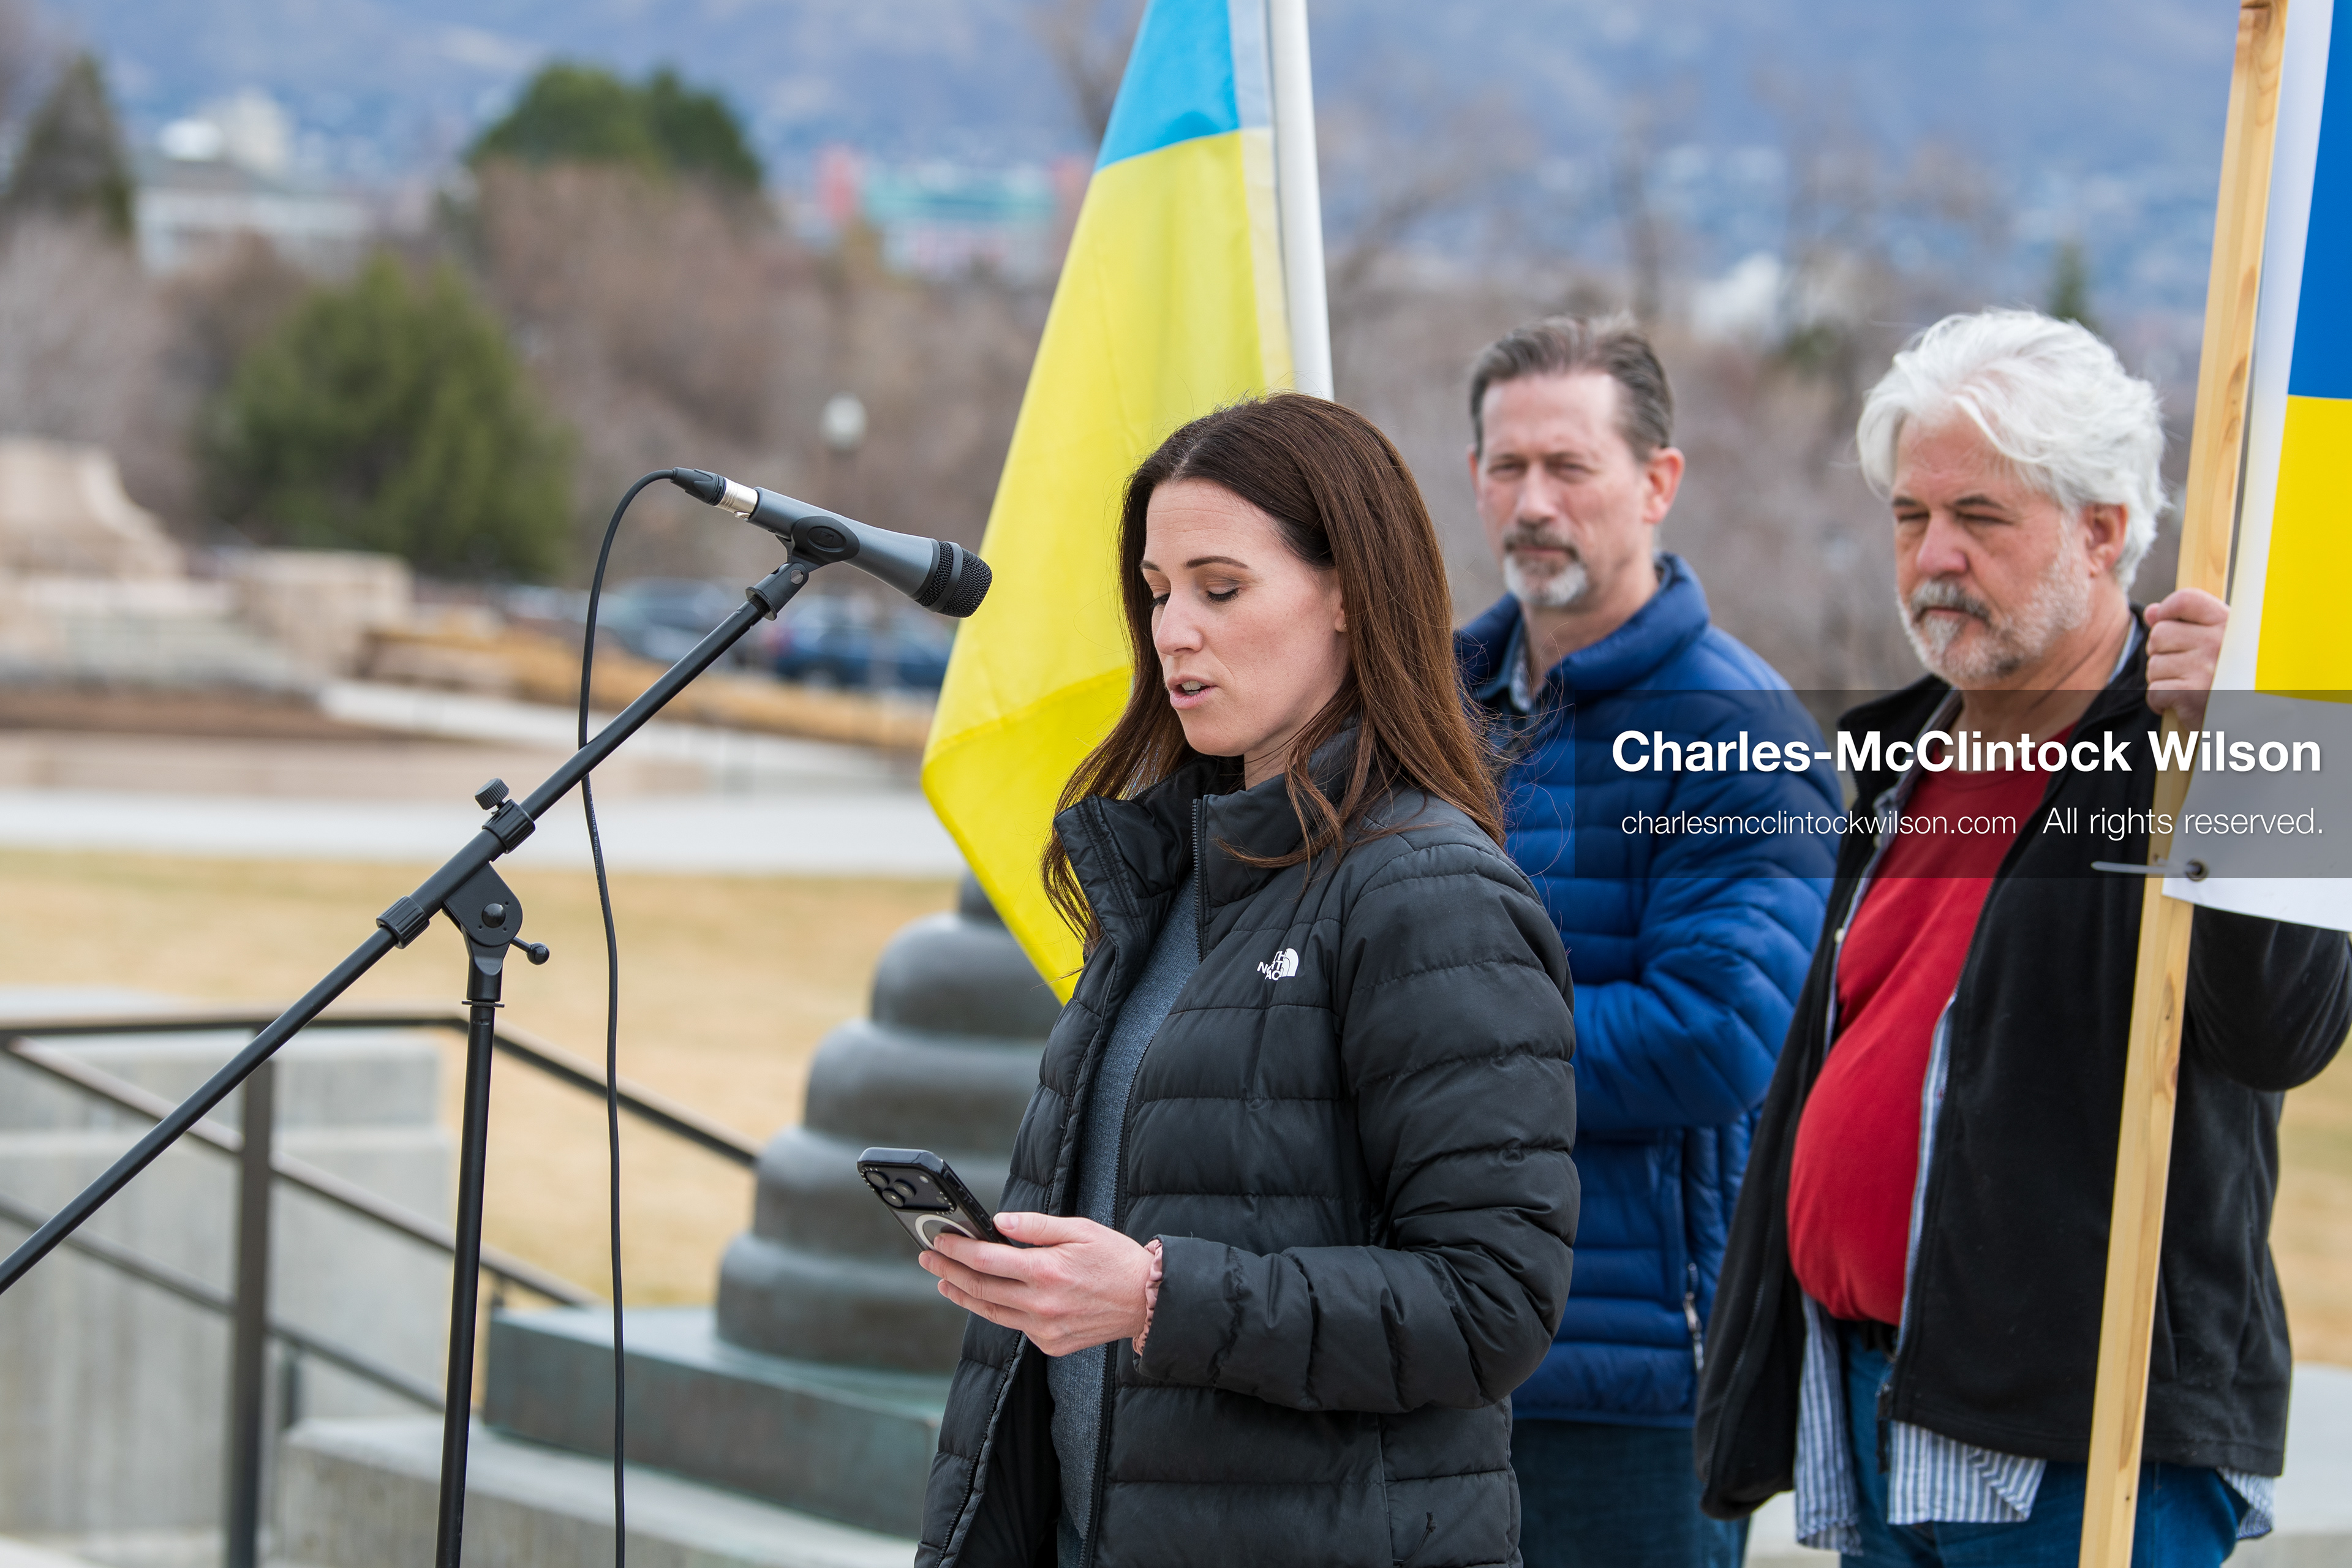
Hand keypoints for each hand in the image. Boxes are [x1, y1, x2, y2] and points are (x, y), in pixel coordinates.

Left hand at [918, 1212, 1151, 1356]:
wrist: (1147, 1302)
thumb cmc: (1116, 1260)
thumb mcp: (1080, 1230)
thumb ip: (1036, 1227)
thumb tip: (999, 1222)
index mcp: (1047, 1271)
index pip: (987, 1260)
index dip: (958, 1249)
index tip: (939, 1240)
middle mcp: (1041, 1304)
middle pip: (980, 1289)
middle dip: (949, 1271)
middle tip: (928, 1259)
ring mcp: (1044, 1328)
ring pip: (991, 1312)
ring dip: (963, 1295)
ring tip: (944, 1280)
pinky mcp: (1050, 1345)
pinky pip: (1015, 1326)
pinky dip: (997, 1310)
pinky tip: (986, 1298)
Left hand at [2145, 590, 2226, 730]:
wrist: (2259, 719)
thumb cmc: (2237, 679)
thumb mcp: (2221, 644)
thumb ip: (2187, 625)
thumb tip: (2151, 612)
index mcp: (2228, 624)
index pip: (2186, 599)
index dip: (2167, 610)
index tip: (2167, 624)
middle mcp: (2218, 642)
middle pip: (2159, 634)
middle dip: (2161, 653)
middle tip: (2181, 668)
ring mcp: (2204, 668)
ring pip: (2153, 665)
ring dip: (2162, 680)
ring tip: (2186, 686)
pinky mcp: (2191, 694)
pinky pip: (2154, 691)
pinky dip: (2160, 702)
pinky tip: (2180, 703)